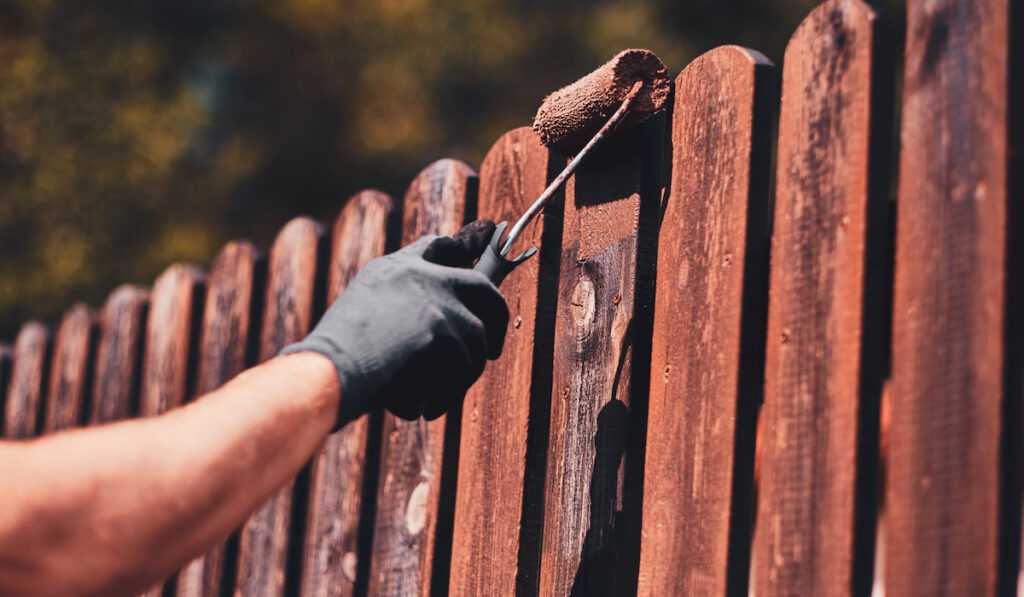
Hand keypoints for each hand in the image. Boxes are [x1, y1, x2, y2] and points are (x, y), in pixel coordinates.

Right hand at [282, 220, 508, 426]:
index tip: (484, 239)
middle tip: (493, 349)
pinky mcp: (442, 330)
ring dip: (462, 373)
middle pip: (482, 286)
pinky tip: (423, 406)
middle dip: (498, 318)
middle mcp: (420, 275)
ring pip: (476, 338)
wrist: (327, 371)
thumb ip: (398, 307)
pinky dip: (446, 395)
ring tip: (437, 398)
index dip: (463, 247)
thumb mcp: (362, 316)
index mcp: (395, 269)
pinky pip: (463, 369)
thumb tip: (437, 329)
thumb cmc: (334, 359)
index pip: (437, 247)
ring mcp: (434, 299)